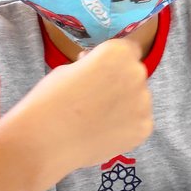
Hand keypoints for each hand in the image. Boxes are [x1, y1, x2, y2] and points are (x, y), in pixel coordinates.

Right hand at [4, 38, 152, 173]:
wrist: (46, 141)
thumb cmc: (51, 99)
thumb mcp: (69, 68)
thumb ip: (93, 65)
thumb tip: (100, 68)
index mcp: (118, 53)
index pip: (130, 49)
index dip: (116, 61)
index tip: (105, 71)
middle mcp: (137, 73)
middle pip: (135, 75)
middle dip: (121, 83)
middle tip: (97, 98)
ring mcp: (144, 102)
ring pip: (139, 100)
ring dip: (125, 105)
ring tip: (98, 119)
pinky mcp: (144, 127)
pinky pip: (139, 122)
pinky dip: (126, 127)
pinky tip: (105, 132)